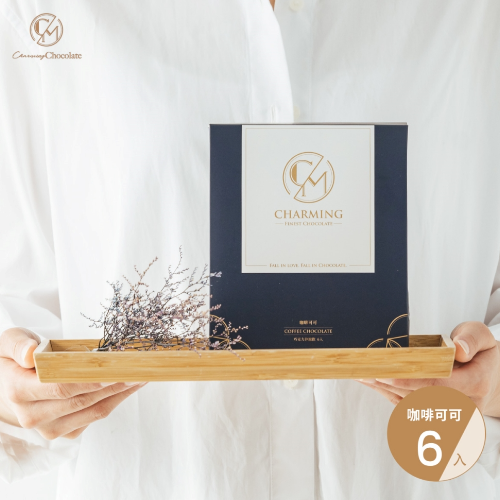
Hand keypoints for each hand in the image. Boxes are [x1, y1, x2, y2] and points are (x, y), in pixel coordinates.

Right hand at [0, 328, 145, 438]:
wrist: (11, 386)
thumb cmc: (17, 360)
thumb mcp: (10, 343)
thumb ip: (18, 345)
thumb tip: (30, 354)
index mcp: (18, 392)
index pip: (60, 388)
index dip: (89, 380)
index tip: (112, 369)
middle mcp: (32, 416)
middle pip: (81, 400)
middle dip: (112, 384)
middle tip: (136, 368)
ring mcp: (49, 428)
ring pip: (92, 410)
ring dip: (120, 393)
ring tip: (140, 375)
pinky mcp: (65, 433)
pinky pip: (95, 416)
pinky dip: (115, 400)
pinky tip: (129, 385)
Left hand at [358, 321, 499, 416]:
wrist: (493, 382)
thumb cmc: (483, 355)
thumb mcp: (484, 337)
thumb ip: (472, 338)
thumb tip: (459, 349)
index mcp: (475, 384)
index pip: (438, 383)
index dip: (409, 379)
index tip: (385, 373)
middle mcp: (463, 405)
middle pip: (418, 395)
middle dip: (388, 383)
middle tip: (362, 370)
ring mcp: (449, 415)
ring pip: (410, 404)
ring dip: (383, 390)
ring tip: (360, 374)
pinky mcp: (437, 417)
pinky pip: (409, 407)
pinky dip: (388, 394)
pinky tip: (370, 382)